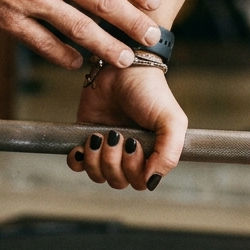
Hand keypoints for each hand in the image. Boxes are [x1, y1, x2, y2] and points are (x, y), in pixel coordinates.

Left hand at [67, 63, 186, 190]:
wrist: (122, 67)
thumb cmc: (150, 91)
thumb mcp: (172, 121)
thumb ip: (169, 154)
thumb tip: (151, 182)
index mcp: (151, 154)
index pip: (140, 183)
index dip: (134, 171)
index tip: (134, 144)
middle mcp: (128, 154)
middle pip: (117, 181)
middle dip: (114, 161)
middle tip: (117, 135)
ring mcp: (106, 147)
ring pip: (97, 175)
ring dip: (96, 159)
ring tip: (101, 135)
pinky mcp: (86, 136)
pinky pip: (78, 164)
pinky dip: (78, 159)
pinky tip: (86, 142)